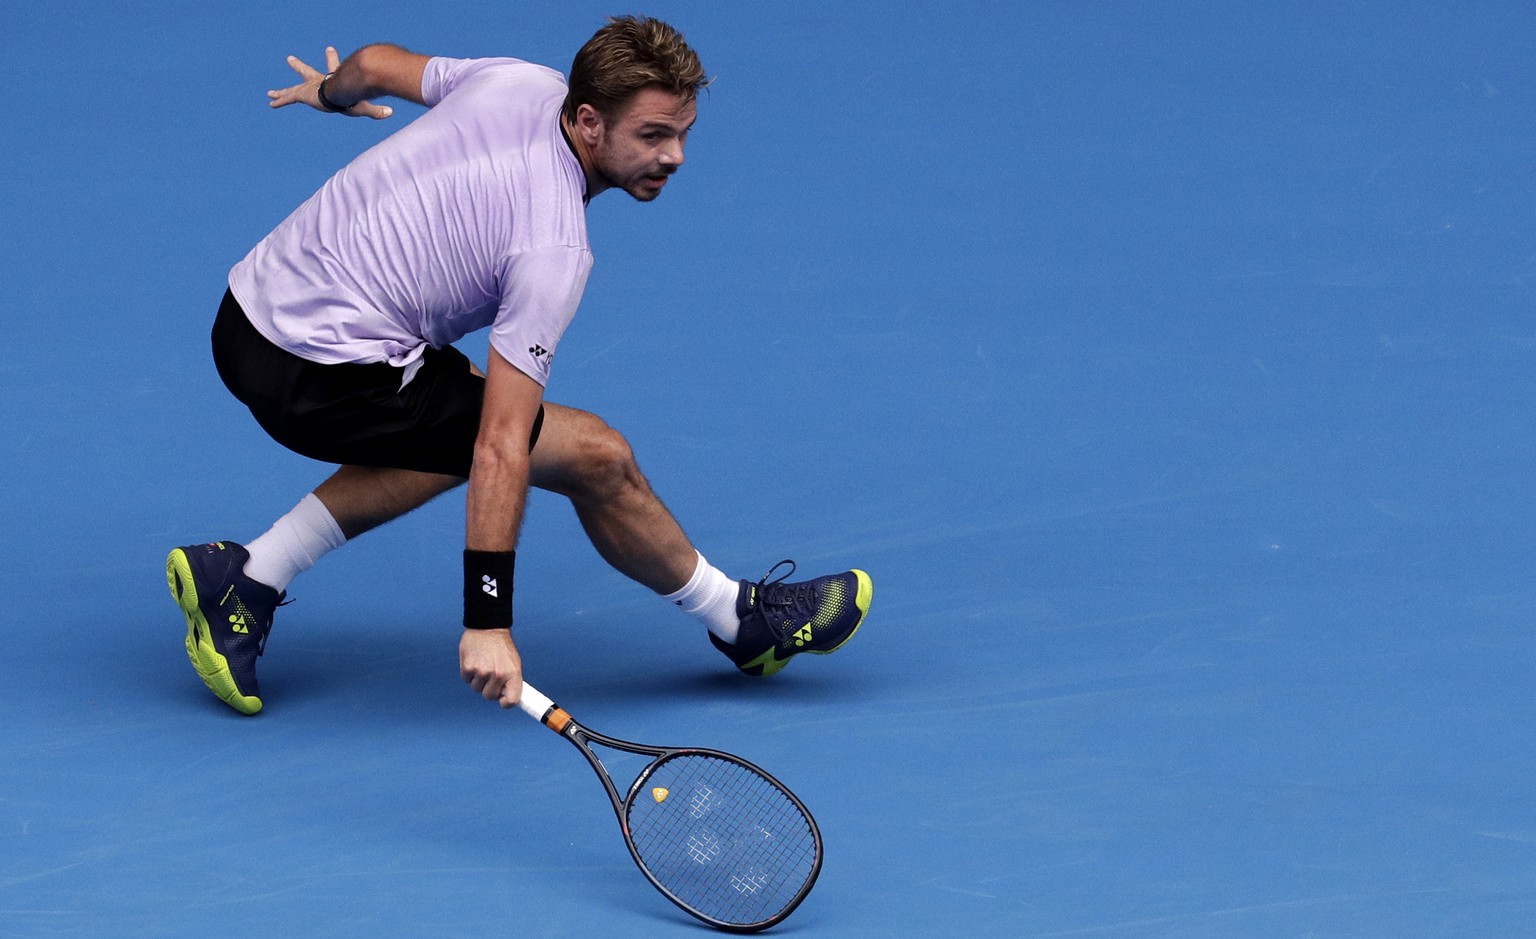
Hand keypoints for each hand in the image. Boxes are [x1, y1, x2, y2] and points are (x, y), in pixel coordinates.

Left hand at [266, 46, 393, 119]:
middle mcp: (318, 81)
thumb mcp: (363, 105)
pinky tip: (270, 103)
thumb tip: (390, 113)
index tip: (329, 47)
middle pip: (307, 72)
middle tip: (289, 58)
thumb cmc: (352, 97)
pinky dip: (280, 101)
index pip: (332, 68)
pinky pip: (288, 98)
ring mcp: (309, 87)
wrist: (340, 89)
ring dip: (282, 91)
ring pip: (293, 89)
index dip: (331, 58)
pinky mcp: (302, 94)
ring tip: (269, 92)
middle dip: (299, 66)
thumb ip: (375, 111)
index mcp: (333, 81)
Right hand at [459, 628, 522, 707]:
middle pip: (489, 696)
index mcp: (513, 673)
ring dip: (478, 680)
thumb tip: (505, 697)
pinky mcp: (468, 667)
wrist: (488, 626)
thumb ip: (510, 681)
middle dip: (489, 689)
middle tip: (490, 676)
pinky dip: (468, 673)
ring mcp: (482, 671)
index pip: (512, 700)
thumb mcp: (513, 662)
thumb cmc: (502, 646)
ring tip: (483, 663)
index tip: (502, 700)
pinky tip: (474, 660)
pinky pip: (466, 679)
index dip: (505, 703)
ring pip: (476, 688)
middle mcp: (498, 674)